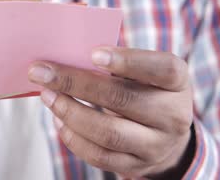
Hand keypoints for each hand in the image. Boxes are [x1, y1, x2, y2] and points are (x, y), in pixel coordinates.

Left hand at [28, 47, 193, 177]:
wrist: (166, 137)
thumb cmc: (144, 91)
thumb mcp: (144, 73)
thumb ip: (115, 63)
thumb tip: (66, 55)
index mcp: (177, 83)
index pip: (161, 69)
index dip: (128, 61)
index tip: (93, 53)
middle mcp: (173, 116)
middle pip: (123, 99)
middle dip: (75, 83)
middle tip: (42, 72)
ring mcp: (156, 145)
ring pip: (108, 132)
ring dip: (69, 112)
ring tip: (47, 95)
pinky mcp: (136, 166)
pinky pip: (99, 156)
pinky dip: (72, 137)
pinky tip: (58, 119)